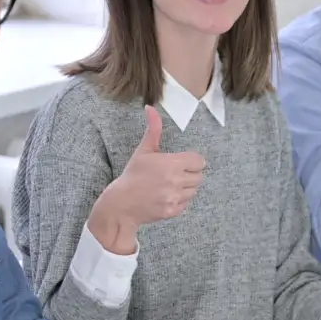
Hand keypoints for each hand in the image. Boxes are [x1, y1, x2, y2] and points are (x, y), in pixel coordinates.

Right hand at [89, 106, 206, 250]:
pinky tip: (166, 196)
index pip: (199, 161)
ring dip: (186, 187)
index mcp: (171, 163)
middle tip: (175, 174)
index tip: (182, 162)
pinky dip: (179, 200)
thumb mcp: (144, 151)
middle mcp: (175, 181)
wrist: (121, 203)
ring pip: (194, 190)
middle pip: (199, 176)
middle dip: (190, 174)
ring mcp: (175, 197)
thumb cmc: (133, 175)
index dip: (192, 161)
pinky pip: (186, 203)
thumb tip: (151, 108)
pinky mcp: (173, 211)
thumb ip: (153, 130)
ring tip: (170, 185)